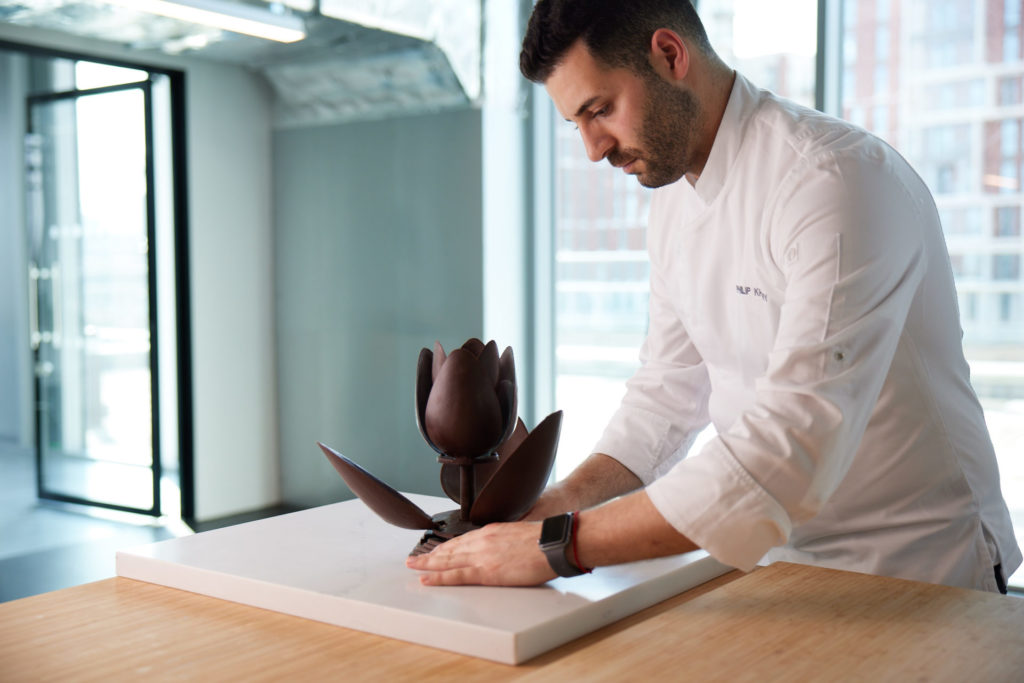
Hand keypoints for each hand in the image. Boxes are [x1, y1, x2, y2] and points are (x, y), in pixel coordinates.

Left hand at [405, 521, 555, 585]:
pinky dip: (438, 577)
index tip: (435, 550)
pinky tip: (426, 578)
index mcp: (491, 531)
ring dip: (427, 564)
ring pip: (447, 561)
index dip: (445, 546)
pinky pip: (456, 576)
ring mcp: (482, 556)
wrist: (553, 543)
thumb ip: (505, 540)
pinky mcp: (486, 572)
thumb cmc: (544, 539)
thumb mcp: (519, 533)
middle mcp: (481, 541)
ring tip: (413, 566)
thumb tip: (501, 548)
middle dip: (430, 554)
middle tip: (414, 558)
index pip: (462, 540)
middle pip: (449, 549)